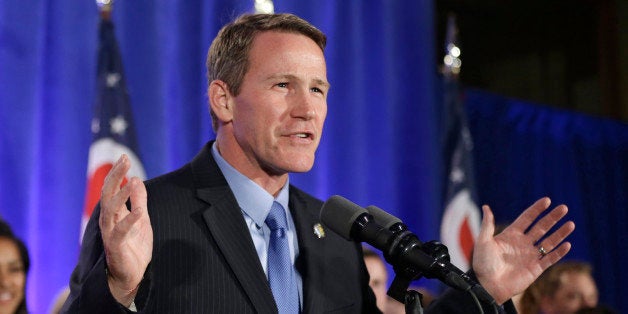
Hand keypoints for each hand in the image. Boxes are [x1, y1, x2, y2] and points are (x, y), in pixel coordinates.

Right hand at [99, 154, 152, 305]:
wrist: (132, 275)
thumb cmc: (134, 246)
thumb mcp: (141, 219)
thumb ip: (138, 200)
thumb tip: (136, 179)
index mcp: (114, 213)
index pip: (112, 188)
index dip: (117, 173)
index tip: (124, 157)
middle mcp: (109, 220)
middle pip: (108, 194)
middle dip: (115, 176)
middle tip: (124, 160)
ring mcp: (110, 233)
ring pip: (110, 210)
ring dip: (120, 195)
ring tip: (130, 181)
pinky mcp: (116, 246)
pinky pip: (120, 231)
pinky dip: (129, 221)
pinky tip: (139, 212)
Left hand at [472, 197, 574, 304]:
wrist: (488, 285)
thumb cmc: (483, 263)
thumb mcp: (483, 241)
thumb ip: (487, 225)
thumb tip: (486, 206)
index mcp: (511, 235)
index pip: (527, 219)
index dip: (536, 209)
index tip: (547, 200)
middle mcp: (523, 243)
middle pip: (541, 228)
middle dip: (552, 218)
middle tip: (564, 208)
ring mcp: (530, 255)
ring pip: (549, 242)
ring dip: (560, 233)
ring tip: (571, 224)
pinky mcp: (536, 268)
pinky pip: (550, 259)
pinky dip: (559, 252)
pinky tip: (567, 244)